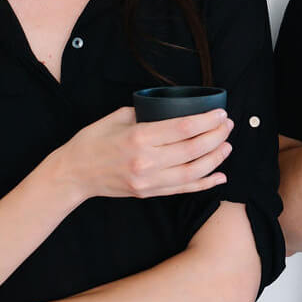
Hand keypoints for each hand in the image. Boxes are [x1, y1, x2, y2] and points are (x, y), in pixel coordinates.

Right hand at [56, 106, 233, 199]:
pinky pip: (183, 190)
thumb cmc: (93, 141)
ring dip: (215, 158)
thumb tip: (172, 108)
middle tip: (228, 125)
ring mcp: (148, 181)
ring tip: (227, 145)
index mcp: (139, 138)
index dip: (207, 120)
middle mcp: (146, 162)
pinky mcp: (149, 193)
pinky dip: (205, 184)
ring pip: (192, 172)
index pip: (183, 128)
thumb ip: (146, 113)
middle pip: (192, 149)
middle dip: (216, 136)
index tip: (220, 113)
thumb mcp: (118, 117)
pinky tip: (220, 175)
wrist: (73, 174)